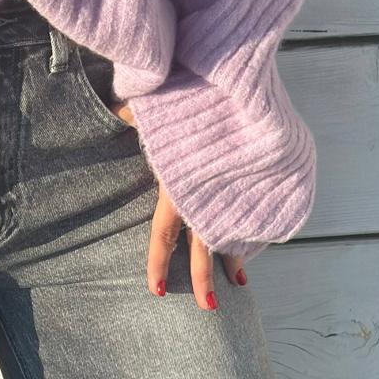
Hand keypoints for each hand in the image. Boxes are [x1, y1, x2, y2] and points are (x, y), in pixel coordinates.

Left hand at [109, 101, 246, 308]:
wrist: (237, 71)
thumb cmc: (188, 85)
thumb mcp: (154, 103)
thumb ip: (135, 113)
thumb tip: (116, 109)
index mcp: (176, 185)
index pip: (163, 237)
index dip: (158, 265)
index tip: (156, 291)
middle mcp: (206, 194)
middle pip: (204, 248)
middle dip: (204, 280)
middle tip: (208, 307)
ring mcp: (237, 187)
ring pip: (234, 232)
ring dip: (236, 258)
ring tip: (238, 283)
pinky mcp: (262, 176)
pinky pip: (256, 212)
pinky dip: (255, 229)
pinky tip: (257, 242)